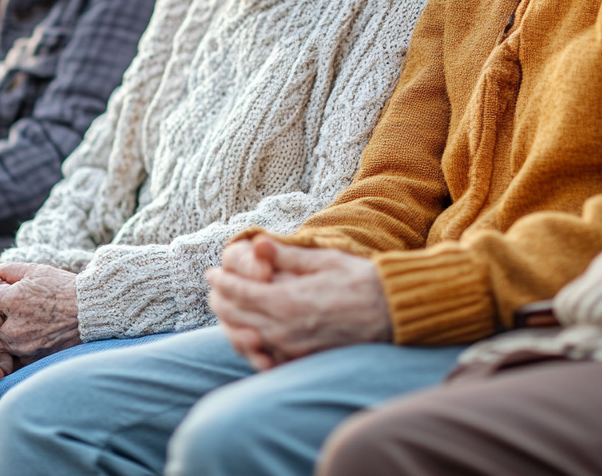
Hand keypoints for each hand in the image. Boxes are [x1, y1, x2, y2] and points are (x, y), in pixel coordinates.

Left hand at [0, 261, 80, 382]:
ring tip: (3, 328)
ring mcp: (20, 345)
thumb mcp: (37, 271)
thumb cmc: (66, 288)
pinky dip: (4, 354)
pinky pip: (5, 358)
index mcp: (15, 299)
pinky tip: (13, 346)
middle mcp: (13, 326)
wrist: (92, 312)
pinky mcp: (29, 359)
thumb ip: (6, 271)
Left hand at [207, 236, 391, 369]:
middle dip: (221, 300)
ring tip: (225, 307)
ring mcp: (293, 347)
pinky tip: (249, 332)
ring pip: (249, 336)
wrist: (390, 311)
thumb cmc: (357, 279)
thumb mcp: (321, 259)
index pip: (240, 292)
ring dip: (232, 321)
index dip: (222, 281)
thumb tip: (256, 243)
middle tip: (213, 287)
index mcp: (287, 300)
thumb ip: (286, 255)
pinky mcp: (303, 357)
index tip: (211, 271)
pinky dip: (253, 342)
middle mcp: (285, 328)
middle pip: (238, 316)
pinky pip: (268, 353)